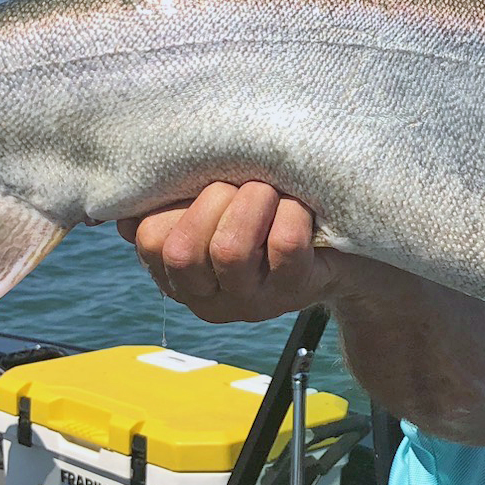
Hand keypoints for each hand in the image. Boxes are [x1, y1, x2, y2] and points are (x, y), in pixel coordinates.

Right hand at [118, 180, 484, 443]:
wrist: (361, 243)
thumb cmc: (279, 204)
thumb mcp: (221, 198)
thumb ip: (175, 193)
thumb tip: (123, 185)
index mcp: (183, 275)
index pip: (148, 240)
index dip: (177, 203)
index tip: (212, 183)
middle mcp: (214, 298)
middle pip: (183, 248)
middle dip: (215, 197)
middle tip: (250, 182)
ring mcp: (256, 302)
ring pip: (227, 249)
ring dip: (253, 201)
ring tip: (276, 189)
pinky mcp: (300, 292)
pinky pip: (283, 246)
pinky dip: (292, 212)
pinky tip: (305, 206)